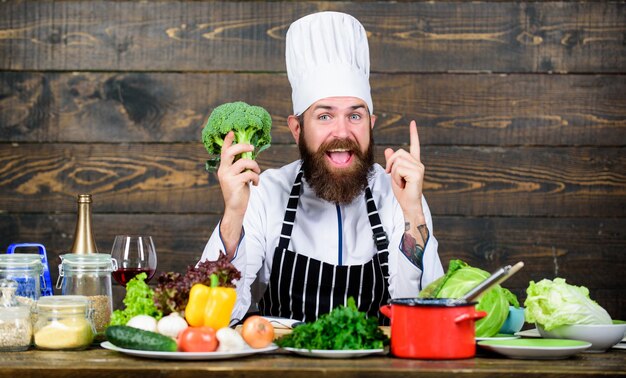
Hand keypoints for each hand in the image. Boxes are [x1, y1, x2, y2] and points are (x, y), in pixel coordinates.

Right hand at [216, 131, 259, 255]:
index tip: (232, 131)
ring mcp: (227, 177)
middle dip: (242, 146)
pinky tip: (256, 183)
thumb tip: (249, 154)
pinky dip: (256, 177)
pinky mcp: (234, 183)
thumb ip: (240, 166)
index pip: (223, 151)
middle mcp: (223, 170)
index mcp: (223, 167)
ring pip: (244, 162)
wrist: (235, 208)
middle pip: (230, 152)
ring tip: (257, 171)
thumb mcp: (238, 176)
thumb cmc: (238, 191)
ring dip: (255, 165)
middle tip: (252, 147)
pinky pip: (249, 174)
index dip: (228, 141)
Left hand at [384, 120, 424, 222]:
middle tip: (391, 175)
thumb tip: (388, 149)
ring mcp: (419, 168)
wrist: (408, 204)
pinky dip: (396, 177)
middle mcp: (418, 163)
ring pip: (397, 162)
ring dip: (393, 173)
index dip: (413, 133)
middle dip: (390, 163)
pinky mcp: (417, 173)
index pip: (414, 145)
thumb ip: (392, 162)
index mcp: (414, 163)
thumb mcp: (393, 174)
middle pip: (399, 153)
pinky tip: (403, 184)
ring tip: (400, 181)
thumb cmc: (402, 191)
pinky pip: (398, 169)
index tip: (413, 123)